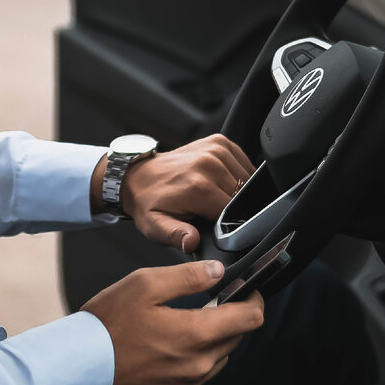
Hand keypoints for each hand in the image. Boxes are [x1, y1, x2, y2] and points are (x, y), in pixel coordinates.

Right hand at [82, 259, 264, 384]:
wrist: (79, 368)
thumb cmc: (107, 325)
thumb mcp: (144, 285)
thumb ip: (187, 276)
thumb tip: (217, 271)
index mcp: (196, 334)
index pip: (250, 318)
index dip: (253, 299)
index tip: (247, 290)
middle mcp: (198, 365)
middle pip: (235, 338)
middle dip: (228, 317)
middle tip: (205, 302)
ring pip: (217, 358)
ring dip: (211, 340)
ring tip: (181, 324)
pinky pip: (196, 376)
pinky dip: (192, 359)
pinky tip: (167, 347)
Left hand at [125, 134, 254, 251]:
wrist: (138, 176)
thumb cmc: (149, 203)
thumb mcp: (156, 227)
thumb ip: (177, 236)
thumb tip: (192, 242)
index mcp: (199, 187)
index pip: (234, 213)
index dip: (229, 223)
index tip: (214, 224)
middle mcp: (209, 164)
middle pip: (242, 196)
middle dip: (231, 207)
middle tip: (208, 209)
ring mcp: (215, 150)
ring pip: (246, 179)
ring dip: (236, 190)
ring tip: (212, 194)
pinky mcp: (219, 142)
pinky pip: (244, 162)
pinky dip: (238, 173)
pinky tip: (221, 180)